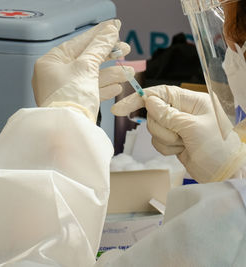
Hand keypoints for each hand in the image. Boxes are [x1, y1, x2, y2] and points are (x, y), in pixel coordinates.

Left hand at [32, 20, 132, 122]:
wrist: (68, 130)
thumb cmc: (69, 99)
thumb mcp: (87, 67)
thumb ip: (100, 47)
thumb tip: (110, 30)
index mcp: (50, 62)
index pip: (78, 43)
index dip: (98, 34)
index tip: (114, 27)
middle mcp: (54, 75)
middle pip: (85, 58)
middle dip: (108, 55)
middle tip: (125, 49)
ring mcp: (63, 90)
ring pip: (90, 75)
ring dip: (111, 73)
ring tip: (128, 71)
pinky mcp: (72, 102)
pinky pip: (90, 90)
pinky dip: (104, 87)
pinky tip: (117, 86)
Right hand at [111, 85, 245, 182]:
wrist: (226, 175)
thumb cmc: (219, 149)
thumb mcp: (193, 128)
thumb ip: (168, 115)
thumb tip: (148, 102)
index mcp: (192, 101)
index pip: (160, 93)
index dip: (138, 98)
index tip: (120, 108)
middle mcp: (184, 111)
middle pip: (154, 113)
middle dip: (162, 127)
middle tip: (180, 135)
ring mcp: (178, 127)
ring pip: (154, 129)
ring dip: (166, 140)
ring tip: (184, 144)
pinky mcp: (174, 141)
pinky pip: (158, 141)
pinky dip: (166, 148)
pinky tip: (181, 150)